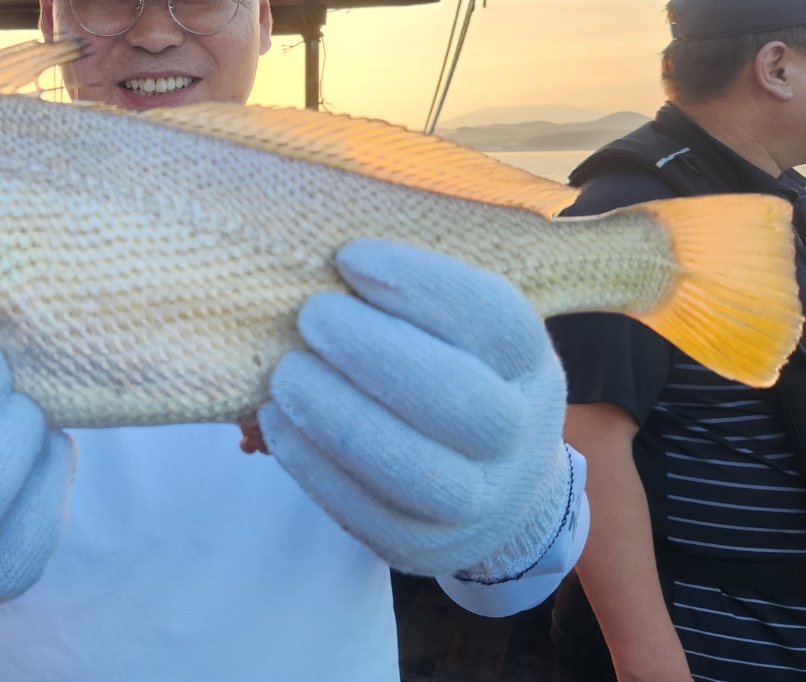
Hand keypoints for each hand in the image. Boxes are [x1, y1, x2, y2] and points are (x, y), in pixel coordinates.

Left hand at [258, 240, 570, 580]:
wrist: (493, 480)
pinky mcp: (422, 548)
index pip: (491, 319)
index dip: (419, 284)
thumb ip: (407, 293)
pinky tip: (277, 422)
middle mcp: (520, 435)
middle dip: (372, 352)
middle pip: (458, 400)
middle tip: (311, 316)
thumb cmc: (450, 370)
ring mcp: (479, 503)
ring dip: (337, 417)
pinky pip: (366, 515)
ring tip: (285, 374)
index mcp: (528, 362)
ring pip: (415, 471)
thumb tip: (328, 258)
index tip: (348, 258)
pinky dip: (313, 466)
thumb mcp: (454, 326)